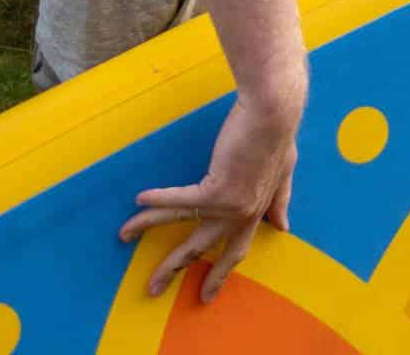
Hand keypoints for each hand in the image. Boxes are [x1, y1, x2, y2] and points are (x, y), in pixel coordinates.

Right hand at [118, 94, 300, 302]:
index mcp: (255, 212)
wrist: (274, 113)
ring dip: (149, 228)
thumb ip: (281, 199)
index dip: (220, 273)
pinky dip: (158, 199)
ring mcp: (230, 206)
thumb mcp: (285, 172)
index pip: (236, 250)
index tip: (207, 295)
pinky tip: (138, 200)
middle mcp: (242, 215)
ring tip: (123, 234)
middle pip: (202, 250)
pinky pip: (179, 200)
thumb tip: (283, 226)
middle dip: (173, 269)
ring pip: (182, 225)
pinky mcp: (217, 190)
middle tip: (152, 288)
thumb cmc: (278, 136)